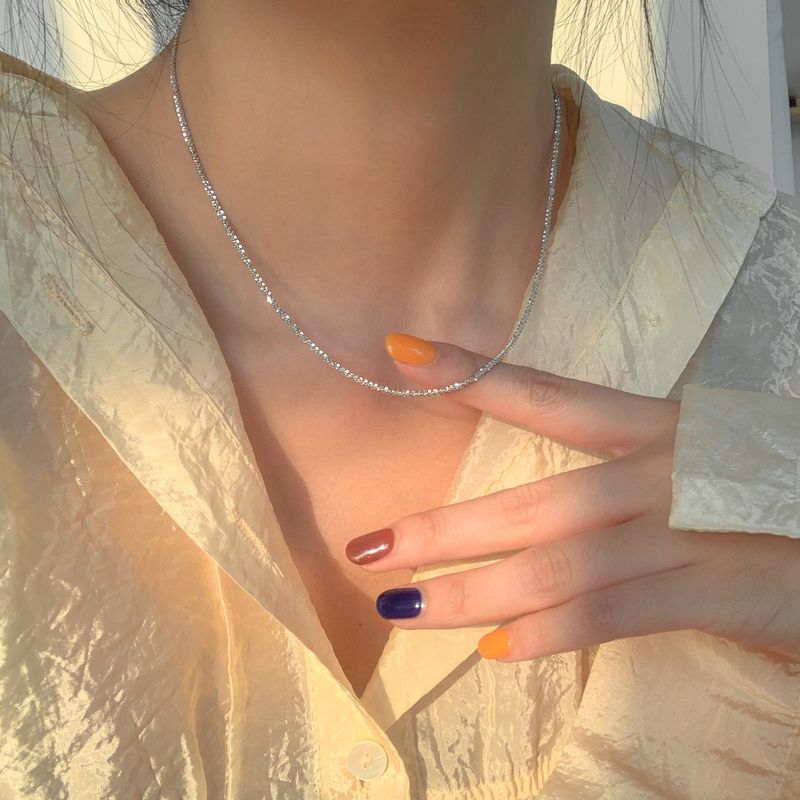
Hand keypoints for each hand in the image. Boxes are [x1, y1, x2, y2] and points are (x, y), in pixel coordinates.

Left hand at [344, 333, 799, 661]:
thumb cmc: (761, 485)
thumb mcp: (691, 456)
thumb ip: (622, 471)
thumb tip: (542, 510)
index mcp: (653, 425)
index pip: (545, 393)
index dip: (469, 374)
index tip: (399, 353)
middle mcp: (658, 470)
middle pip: (531, 502)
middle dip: (444, 529)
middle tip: (370, 548)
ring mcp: (682, 530)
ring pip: (557, 565)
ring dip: (475, 593)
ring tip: (407, 610)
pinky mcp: (712, 588)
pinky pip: (613, 614)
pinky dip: (552, 633)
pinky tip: (498, 650)